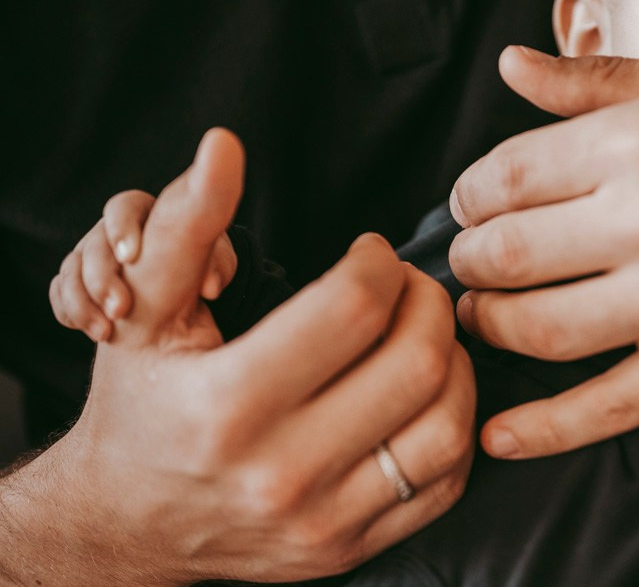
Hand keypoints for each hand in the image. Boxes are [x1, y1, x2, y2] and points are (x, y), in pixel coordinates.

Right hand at [12, 130, 473, 584]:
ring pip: (448, 426)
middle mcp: (281, 472)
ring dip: (455, 362)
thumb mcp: (142, 313)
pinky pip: (446, 481)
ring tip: (424, 334)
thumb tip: (224, 148)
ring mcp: (325, 520)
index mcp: (229, 406)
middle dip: (429, 302)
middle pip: (416, 364)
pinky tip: (425, 392)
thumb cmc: (142, 408)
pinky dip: (455, 423)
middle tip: (408, 285)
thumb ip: (185, 225)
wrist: (128, 524)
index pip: (353, 308)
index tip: (370, 254)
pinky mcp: (352, 546)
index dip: (380, 262)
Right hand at [49, 190, 236, 342]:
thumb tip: (209, 287)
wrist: (184, 292)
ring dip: (83, 304)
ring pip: (70, 272)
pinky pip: (59, 294)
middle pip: (91, 245)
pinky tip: (93, 330)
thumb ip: (215, 267)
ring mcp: (89, 256)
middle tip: (120, 309)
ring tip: (106, 333)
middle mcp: (110, 232)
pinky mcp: (76, 283)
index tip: (131, 257)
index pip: (123, 207)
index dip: (121, 228)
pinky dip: (70, 313)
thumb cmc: (202, 266)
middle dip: (101, 278)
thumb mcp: (216, 262)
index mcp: (145, 214)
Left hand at [448, 46, 638, 458]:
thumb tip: (510, 66)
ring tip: (485, 314)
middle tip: (473, 260)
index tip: (472, 204)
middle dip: (469, 260)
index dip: (468, 196)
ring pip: (534, 329)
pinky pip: (604, 409)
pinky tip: (498, 432)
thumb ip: (599, 81)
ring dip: (489, 326)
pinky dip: (540, 429)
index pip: (501, 176)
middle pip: (500, 253)